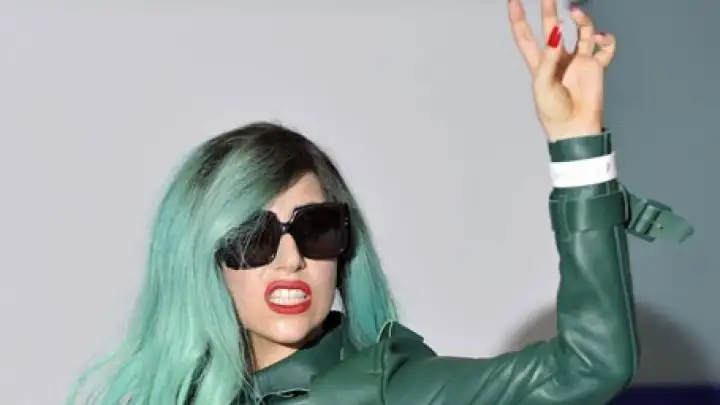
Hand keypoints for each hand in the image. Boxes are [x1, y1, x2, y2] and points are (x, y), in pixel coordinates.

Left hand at [508, 0, 616, 140]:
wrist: (574, 128)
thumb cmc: (553, 112)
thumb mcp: (542, 84)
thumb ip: (548, 58)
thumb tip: (556, 32)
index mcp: (539, 64)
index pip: (525, 36)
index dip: (518, 19)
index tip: (513, 0)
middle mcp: (558, 59)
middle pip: (553, 27)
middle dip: (550, 9)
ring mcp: (578, 61)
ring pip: (581, 32)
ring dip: (582, 20)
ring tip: (577, 14)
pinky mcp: (595, 67)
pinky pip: (604, 47)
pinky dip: (606, 39)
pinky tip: (602, 38)